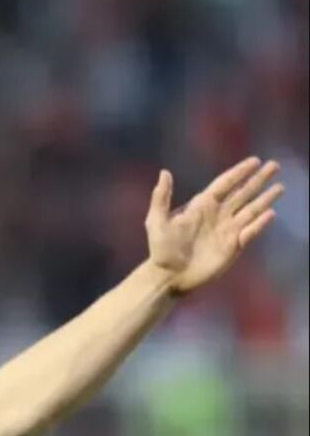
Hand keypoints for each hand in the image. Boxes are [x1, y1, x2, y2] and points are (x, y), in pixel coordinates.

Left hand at [146, 157, 282, 295]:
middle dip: (258, 179)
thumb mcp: (156, 221)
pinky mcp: (234, 246)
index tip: (255, 160)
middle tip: (275, 165)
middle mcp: (218, 214)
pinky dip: (260, 223)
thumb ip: (161, 197)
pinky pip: (251, 231)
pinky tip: (270, 213)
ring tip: (280, 187)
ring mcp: (228, 230)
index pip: (225, 183)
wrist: (170, 275)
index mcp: (202, 205)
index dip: (240, 172)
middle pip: (243, 193)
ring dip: (265, 198)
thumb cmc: (161, 248)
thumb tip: (164, 172)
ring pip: (251, 210)